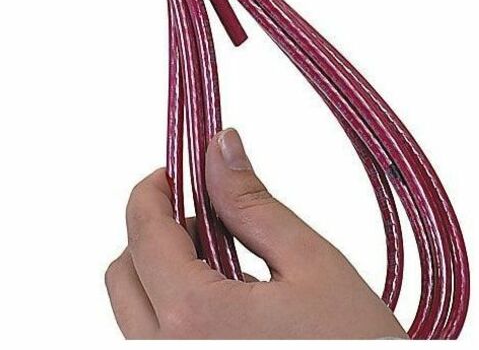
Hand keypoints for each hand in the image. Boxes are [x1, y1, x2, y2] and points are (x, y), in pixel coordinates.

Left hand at [105, 129, 406, 338]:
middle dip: (155, 233)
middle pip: (124, 276)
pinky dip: (177, 312)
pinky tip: (231, 303)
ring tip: (231, 262)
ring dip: (165, 274)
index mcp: (196, 319)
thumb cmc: (355, 346)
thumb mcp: (311, 263)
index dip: (152, 191)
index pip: (142, 233)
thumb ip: (252, 204)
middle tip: (208, 213)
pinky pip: (157, 344)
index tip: (176, 170)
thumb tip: (219, 148)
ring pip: (135, 314)